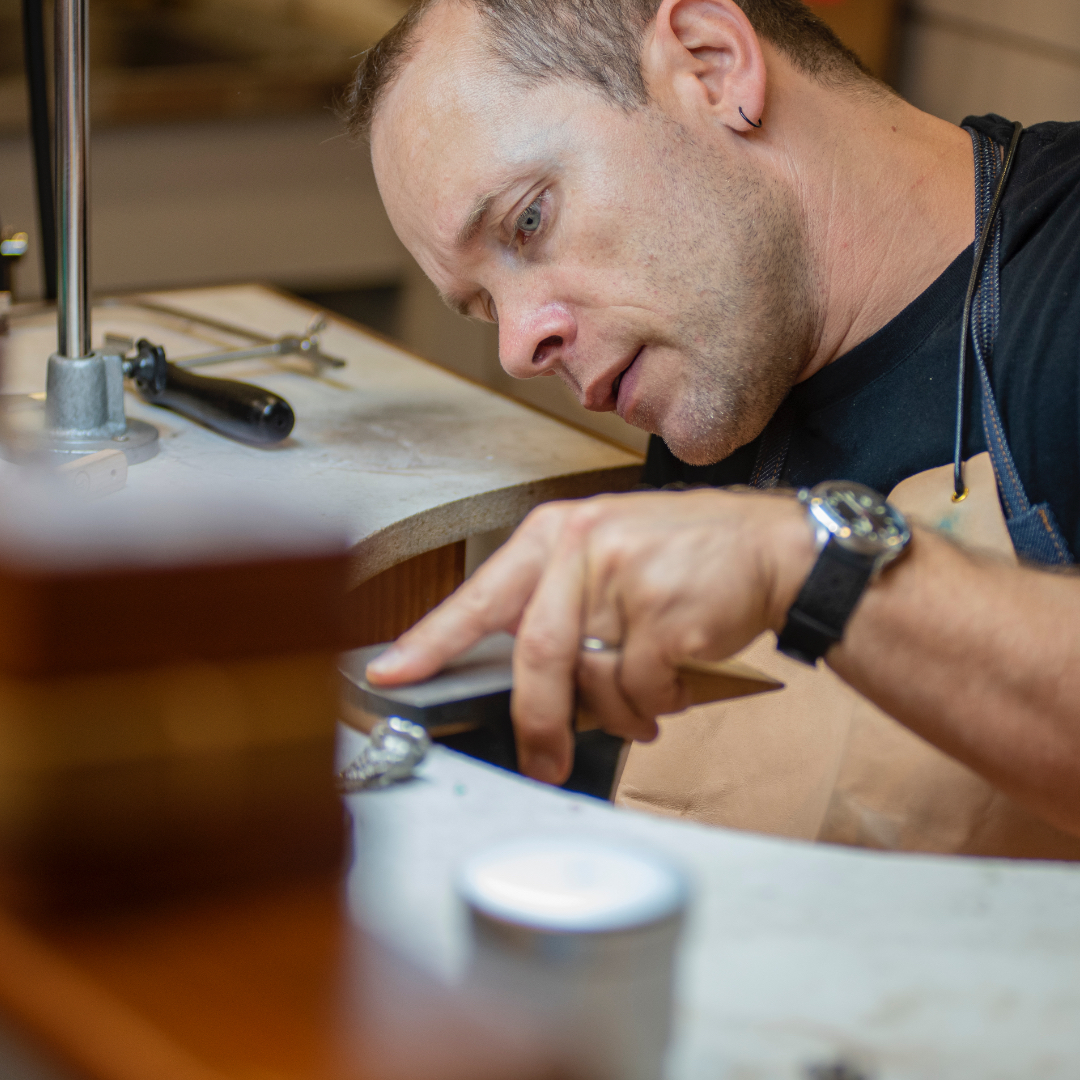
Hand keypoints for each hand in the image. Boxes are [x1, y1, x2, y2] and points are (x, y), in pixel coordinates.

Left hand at [366, 489, 816, 783]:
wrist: (772, 546)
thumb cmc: (684, 557)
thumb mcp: (608, 554)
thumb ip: (559, 603)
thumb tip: (522, 683)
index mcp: (557, 533)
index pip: (480, 596)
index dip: (431, 640)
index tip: (391, 674)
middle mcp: (582, 547)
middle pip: (538, 655)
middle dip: (539, 722)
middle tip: (545, 760)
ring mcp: (625, 578)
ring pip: (595, 681)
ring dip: (620, 710)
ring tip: (645, 698)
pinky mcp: (665, 614)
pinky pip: (642, 690)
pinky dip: (656, 704)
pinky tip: (673, 684)